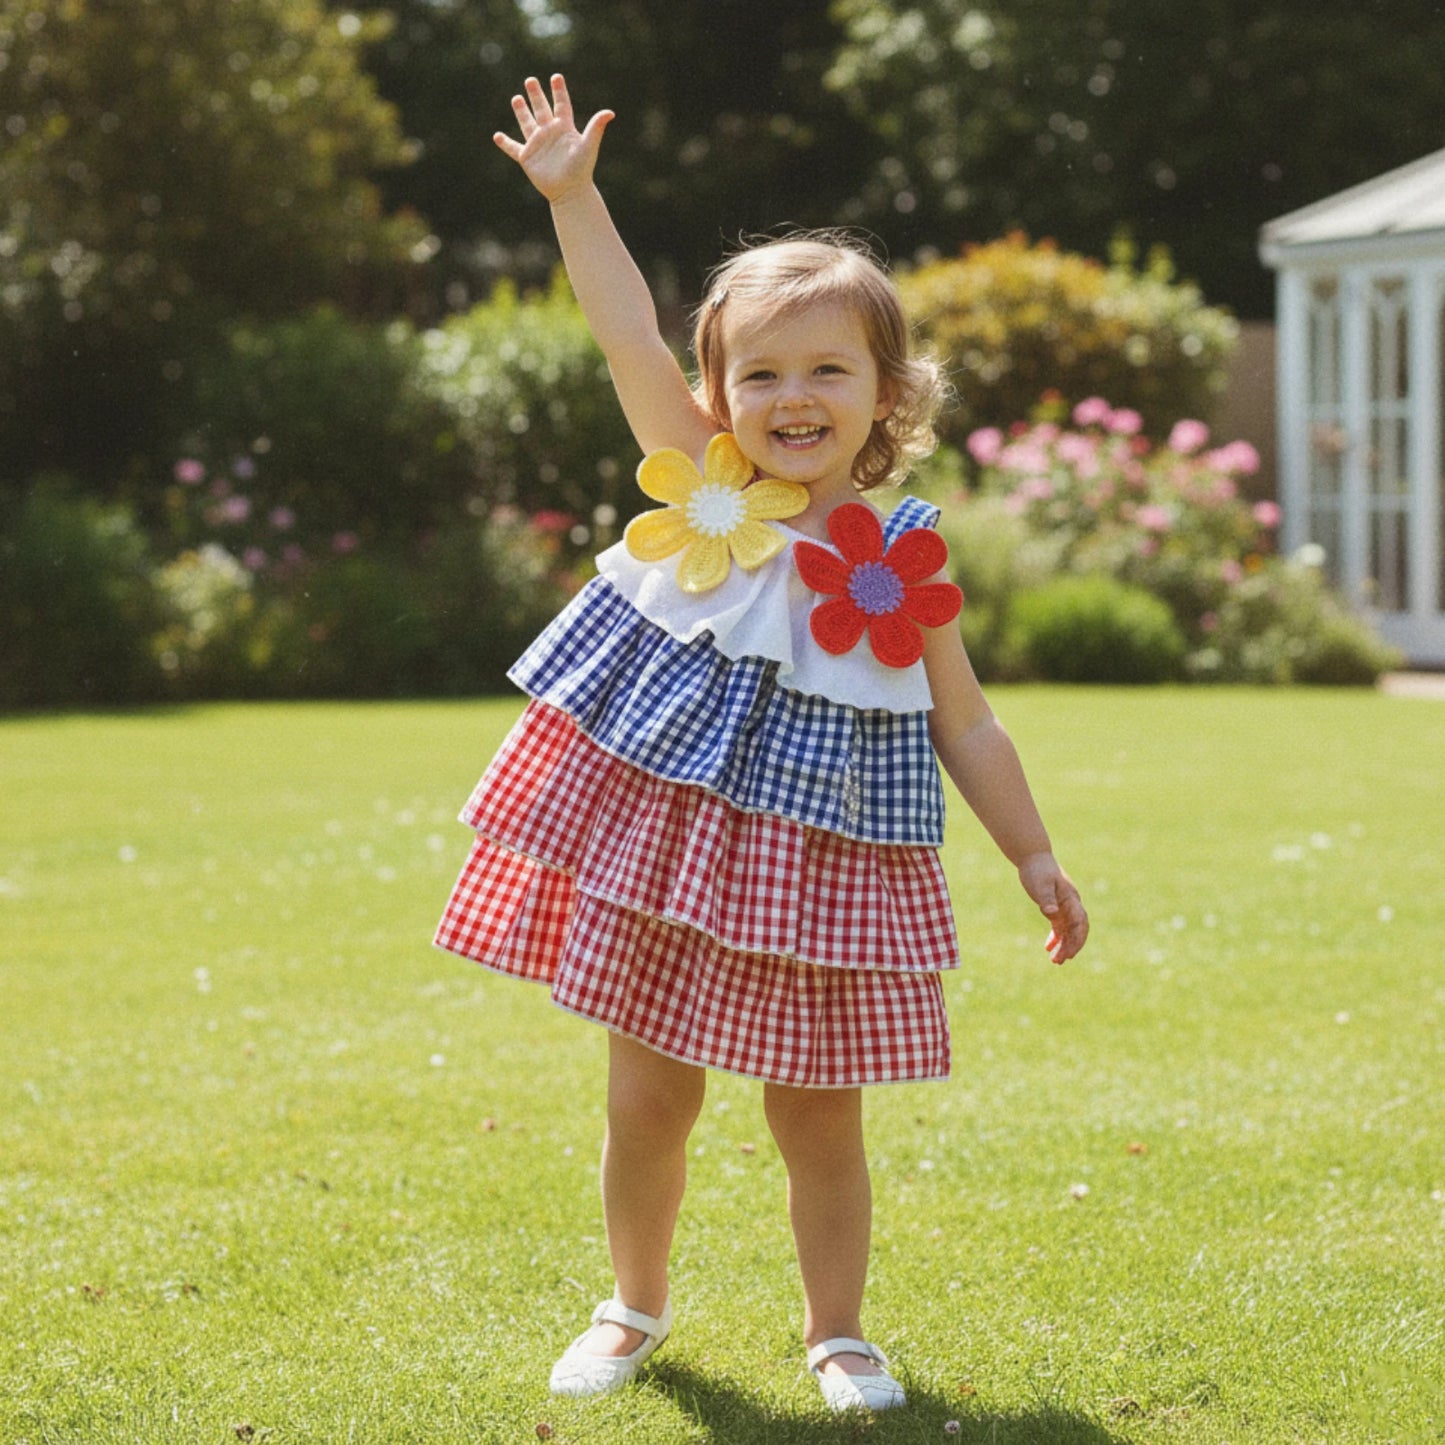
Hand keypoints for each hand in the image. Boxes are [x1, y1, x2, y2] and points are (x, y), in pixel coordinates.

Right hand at [493, 73, 613, 203]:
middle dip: (536, 95)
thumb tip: (610, 112)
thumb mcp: (588, 145)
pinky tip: (496, 136)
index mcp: (564, 128)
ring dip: (521, 111)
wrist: (570, 192)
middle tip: (530, 80)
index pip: (561, 105)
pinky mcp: (527, 157)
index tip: (556, 77)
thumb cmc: (581, 169)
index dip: (559, 91)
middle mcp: (550, 133)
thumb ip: (596, 127)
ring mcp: (538, 144)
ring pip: (527, 123)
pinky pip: (513, 148)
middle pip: (541, 109)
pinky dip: (505, 143)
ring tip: (516, 98)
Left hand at [1017, 853, 1088, 964]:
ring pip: (1068, 930)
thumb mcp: (1040, 885)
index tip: (1070, 953)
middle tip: (1059, 961)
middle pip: (1077, 930)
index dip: (1077, 939)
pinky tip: (1048, 948)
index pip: (1080, 923)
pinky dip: (1056, 937)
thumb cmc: (1037, 870)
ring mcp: (1064, 907)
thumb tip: (1052, 913)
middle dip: (1071, 946)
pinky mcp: (1056, 907)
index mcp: (1071, 899)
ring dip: (1064, 945)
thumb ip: (1046, 899)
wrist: (1033, 858)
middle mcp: (1071, 904)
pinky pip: (1059, 926)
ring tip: (1055, 961)